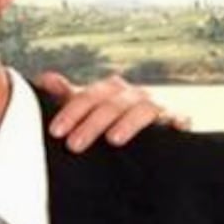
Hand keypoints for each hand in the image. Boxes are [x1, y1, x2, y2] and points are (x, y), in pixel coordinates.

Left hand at [38, 70, 187, 151]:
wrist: (149, 136)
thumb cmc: (110, 121)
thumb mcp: (87, 110)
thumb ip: (66, 96)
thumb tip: (44, 79)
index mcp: (110, 90)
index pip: (89, 95)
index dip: (72, 111)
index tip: (56, 131)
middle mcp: (133, 94)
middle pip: (113, 102)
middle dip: (92, 123)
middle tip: (74, 145)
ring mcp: (156, 106)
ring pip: (143, 108)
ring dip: (128, 123)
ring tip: (113, 140)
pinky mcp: (177, 120)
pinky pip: (178, 118)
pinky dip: (176, 121)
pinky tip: (171, 129)